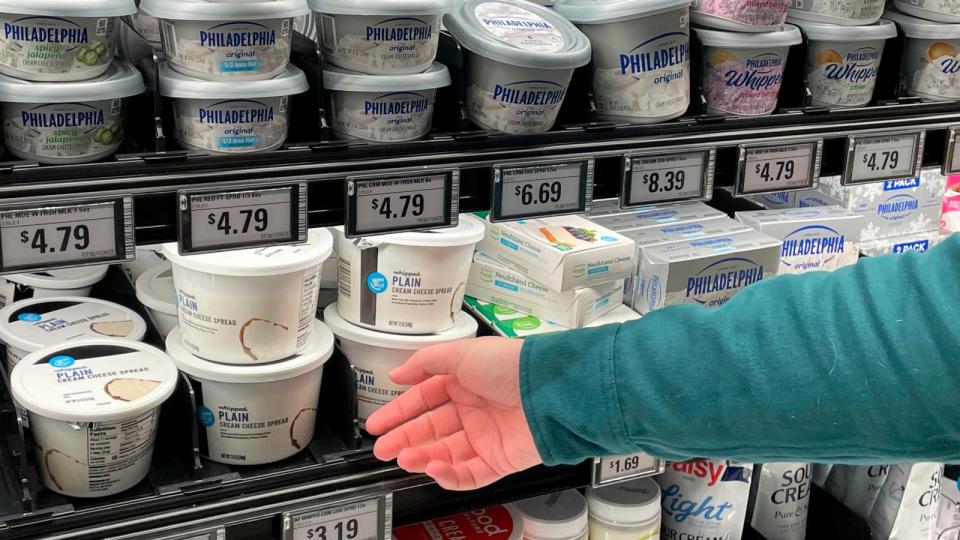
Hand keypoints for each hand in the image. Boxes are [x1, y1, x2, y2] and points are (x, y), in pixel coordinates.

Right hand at [366, 337, 542, 490]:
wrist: (549, 391)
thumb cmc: (510, 366)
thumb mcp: (460, 353)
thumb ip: (424, 363)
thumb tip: (397, 373)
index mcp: (464, 383)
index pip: (424, 400)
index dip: (399, 412)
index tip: (377, 424)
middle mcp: (474, 410)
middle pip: (431, 430)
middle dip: (404, 440)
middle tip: (382, 448)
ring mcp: (486, 437)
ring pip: (445, 454)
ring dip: (421, 457)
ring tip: (403, 458)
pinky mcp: (499, 460)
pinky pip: (468, 474)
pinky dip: (448, 476)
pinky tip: (432, 468)